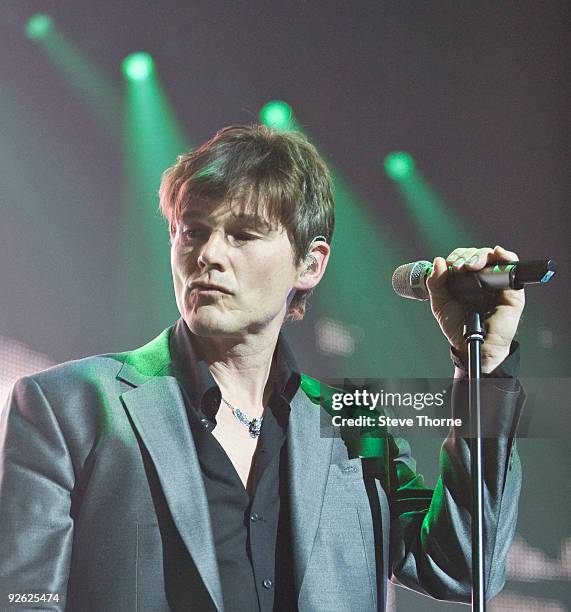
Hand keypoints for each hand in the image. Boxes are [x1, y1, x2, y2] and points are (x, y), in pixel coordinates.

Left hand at [426, 245, 524, 372]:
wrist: (473, 344)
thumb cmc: (458, 326)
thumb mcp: (440, 303)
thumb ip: (435, 283)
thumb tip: (439, 261)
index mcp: (464, 280)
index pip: (462, 258)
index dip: (456, 257)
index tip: (450, 265)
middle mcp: (481, 278)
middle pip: (476, 255)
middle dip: (466, 256)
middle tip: (459, 267)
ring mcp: (497, 282)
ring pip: (492, 257)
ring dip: (480, 256)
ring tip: (471, 266)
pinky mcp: (512, 289)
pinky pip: (513, 266)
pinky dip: (506, 256)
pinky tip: (497, 253)